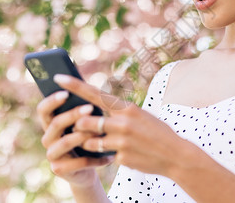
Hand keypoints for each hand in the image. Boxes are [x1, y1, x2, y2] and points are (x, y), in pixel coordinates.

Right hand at [36, 90, 113, 187]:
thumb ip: (83, 110)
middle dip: (73, 114)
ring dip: (84, 135)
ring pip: (66, 141)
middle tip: (90, 107)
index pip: (43, 110)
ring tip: (100, 131)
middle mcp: (47, 138)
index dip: (52, 101)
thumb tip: (91, 89)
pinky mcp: (59, 169)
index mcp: (51, 124)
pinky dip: (95, 158)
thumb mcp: (85, 123)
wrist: (87, 168)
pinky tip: (109, 156)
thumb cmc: (87, 139)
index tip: (66, 93)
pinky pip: (78, 162)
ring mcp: (52, 155)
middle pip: (55, 123)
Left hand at [53, 74, 190, 176]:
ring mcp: (121, 141)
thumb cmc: (157, 132)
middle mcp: (122, 122)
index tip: (58, 77)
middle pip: (85, 121)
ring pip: (90, 140)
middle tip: (86, 128)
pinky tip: (126, 154)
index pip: (95, 94)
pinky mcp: (121, 157)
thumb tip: (97, 108)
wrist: (176, 155)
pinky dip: (109, 155)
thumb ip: (119, 112)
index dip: (74, 86)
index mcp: (127, 108)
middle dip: (80, 126)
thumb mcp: (141, 115)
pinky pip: (104, 155)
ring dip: (91, 142)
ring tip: (106, 142)